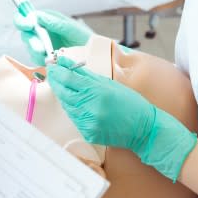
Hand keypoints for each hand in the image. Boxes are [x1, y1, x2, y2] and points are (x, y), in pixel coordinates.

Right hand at [14, 10, 92, 64]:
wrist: (95, 56)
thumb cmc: (85, 38)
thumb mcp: (71, 29)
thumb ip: (55, 23)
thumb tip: (38, 16)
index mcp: (46, 18)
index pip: (26, 16)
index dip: (22, 20)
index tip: (28, 26)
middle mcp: (41, 30)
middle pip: (25, 34)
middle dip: (31, 42)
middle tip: (40, 49)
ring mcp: (42, 44)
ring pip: (30, 48)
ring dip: (37, 53)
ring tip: (48, 58)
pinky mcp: (44, 57)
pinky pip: (36, 59)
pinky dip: (41, 61)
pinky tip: (50, 62)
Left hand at [48, 57, 197, 181]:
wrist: (144, 129)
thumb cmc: (130, 103)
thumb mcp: (110, 84)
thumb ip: (87, 75)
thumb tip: (68, 65)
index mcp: (97, 92)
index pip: (69, 79)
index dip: (58, 71)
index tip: (53, 65)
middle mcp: (90, 108)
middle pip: (64, 92)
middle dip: (56, 81)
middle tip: (53, 73)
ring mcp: (88, 122)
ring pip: (67, 106)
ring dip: (63, 95)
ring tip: (61, 85)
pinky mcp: (88, 133)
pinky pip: (74, 118)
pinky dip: (72, 109)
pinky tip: (74, 102)